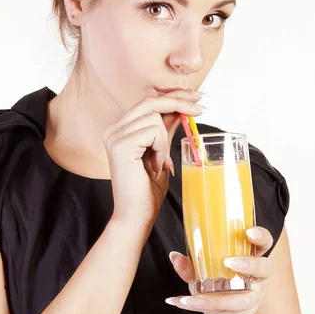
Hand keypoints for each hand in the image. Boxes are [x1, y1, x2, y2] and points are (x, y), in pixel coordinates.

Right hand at [103, 90, 204, 227]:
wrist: (136, 216)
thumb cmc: (147, 191)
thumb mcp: (161, 153)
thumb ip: (165, 131)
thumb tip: (178, 109)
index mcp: (119, 130)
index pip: (147, 102)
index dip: (173, 97)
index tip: (197, 98)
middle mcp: (113, 129)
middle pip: (150, 101)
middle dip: (179, 101)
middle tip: (201, 108)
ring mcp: (114, 136)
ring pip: (154, 116)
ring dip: (165, 140)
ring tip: (160, 162)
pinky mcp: (120, 145)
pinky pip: (154, 131)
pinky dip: (161, 147)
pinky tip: (155, 166)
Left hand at [166, 227, 273, 313]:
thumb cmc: (219, 290)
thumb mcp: (204, 275)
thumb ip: (191, 266)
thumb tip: (174, 256)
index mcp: (249, 261)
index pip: (263, 245)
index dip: (261, 238)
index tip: (248, 232)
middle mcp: (255, 279)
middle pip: (265, 268)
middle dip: (250, 264)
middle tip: (230, 262)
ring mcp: (250, 299)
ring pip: (240, 299)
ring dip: (213, 298)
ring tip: (192, 295)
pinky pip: (220, 312)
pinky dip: (197, 306)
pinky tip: (178, 302)